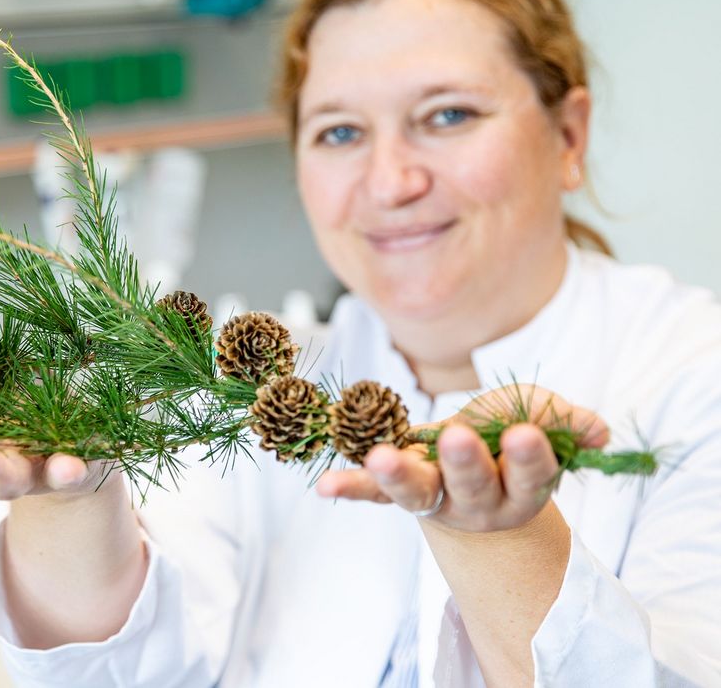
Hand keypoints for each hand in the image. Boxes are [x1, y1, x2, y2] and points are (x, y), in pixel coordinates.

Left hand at [315, 385, 608, 532]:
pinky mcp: (398, 491)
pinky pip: (372, 495)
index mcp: (520, 487)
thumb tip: (598, 431)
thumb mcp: (541, 420)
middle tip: (459, 437)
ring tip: (379, 459)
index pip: (530, 474)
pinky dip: (350, 490)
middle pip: (474, 487)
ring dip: (400, 475)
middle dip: (468, 461)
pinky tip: (324, 486)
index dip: (530, 457)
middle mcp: (478, 502)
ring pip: (420, 494)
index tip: (528, 433)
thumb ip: (565, 421)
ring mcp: (435, 499)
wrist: (473, 473)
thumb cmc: (509, 439)